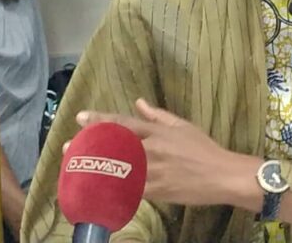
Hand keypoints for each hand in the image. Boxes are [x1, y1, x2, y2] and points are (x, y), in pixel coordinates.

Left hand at [74, 99, 257, 207]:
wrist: (222, 175)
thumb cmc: (204, 149)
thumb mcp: (183, 126)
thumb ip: (158, 115)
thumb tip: (139, 102)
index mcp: (158, 132)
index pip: (124, 123)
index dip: (101, 120)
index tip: (81, 118)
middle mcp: (153, 149)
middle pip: (115, 146)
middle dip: (89, 146)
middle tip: (68, 147)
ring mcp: (154, 171)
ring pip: (118, 168)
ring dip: (95, 168)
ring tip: (75, 167)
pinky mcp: (157, 190)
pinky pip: (130, 189)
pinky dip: (113, 188)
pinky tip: (96, 188)